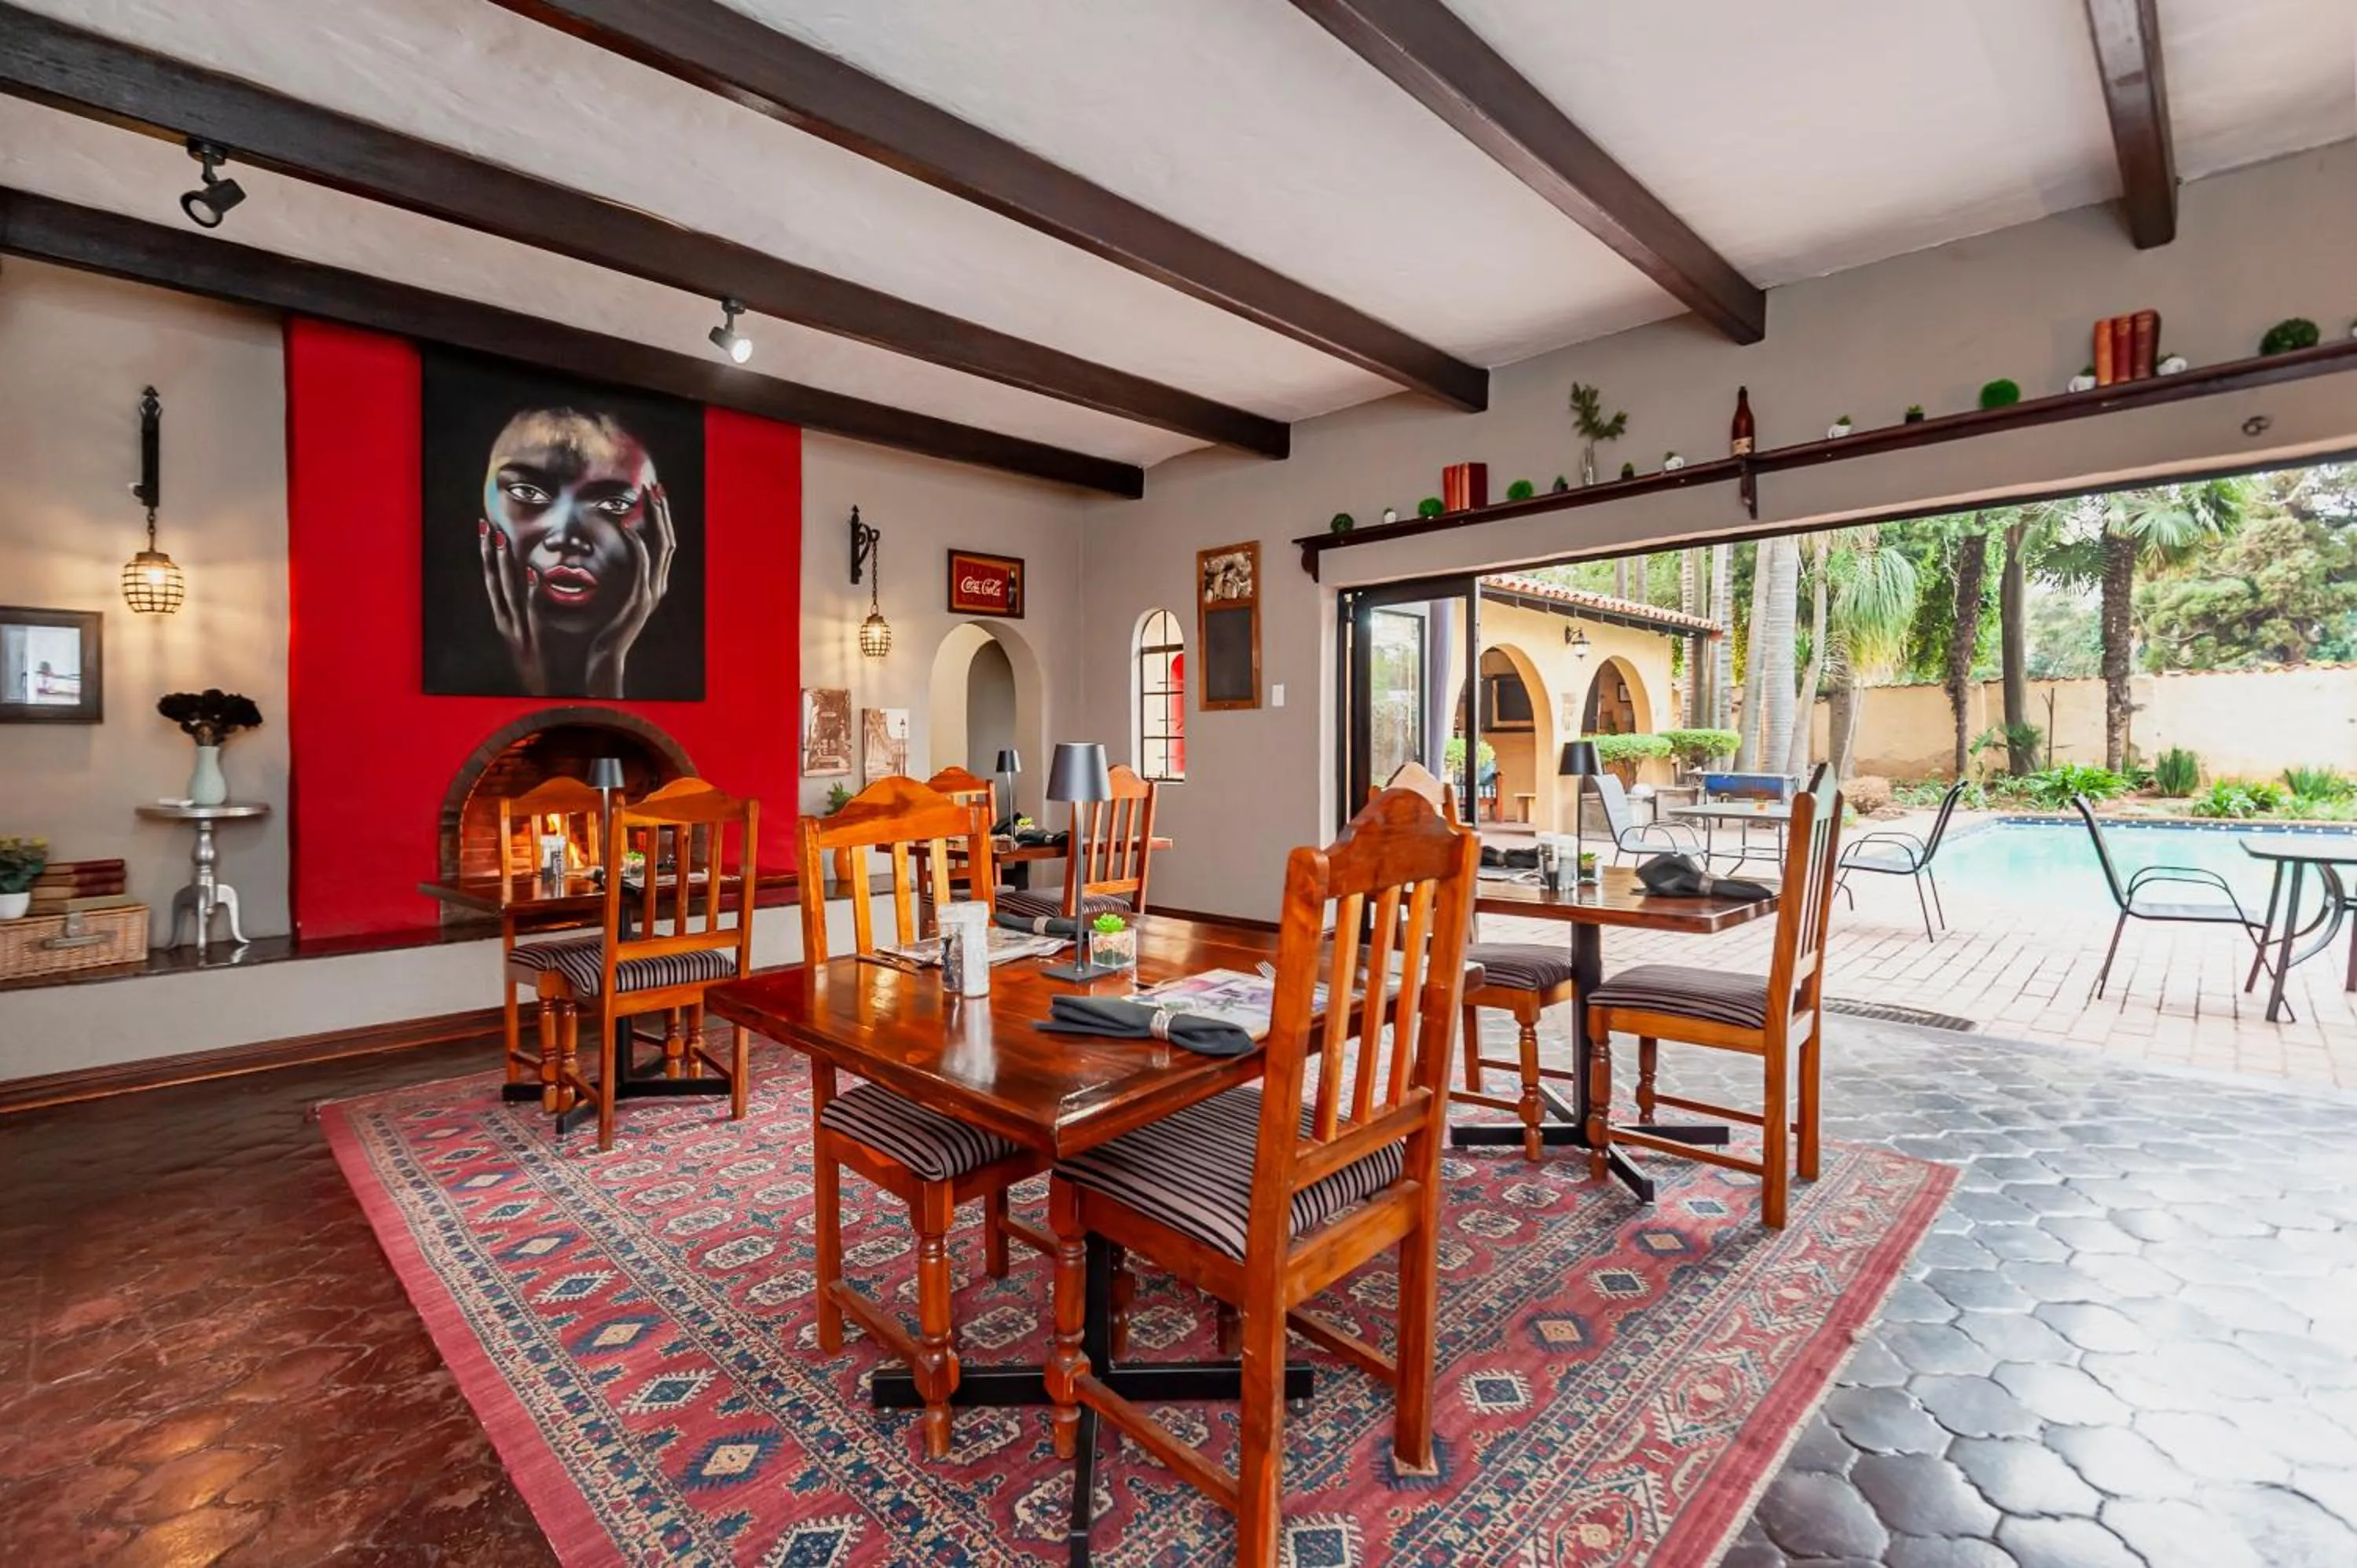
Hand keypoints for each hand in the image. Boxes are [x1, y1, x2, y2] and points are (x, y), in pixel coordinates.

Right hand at [478, 519, 546, 694]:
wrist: (547, 700)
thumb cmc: (543, 670)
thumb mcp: (529, 640)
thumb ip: (529, 616)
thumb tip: (533, 589)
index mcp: (506, 621)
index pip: (493, 581)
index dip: (488, 556)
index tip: (485, 529)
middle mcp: (507, 623)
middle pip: (495, 582)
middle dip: (490, 553)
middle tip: (488, 523)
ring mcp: (519, 630)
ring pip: (508, 591)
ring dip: (505, 564)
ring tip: (503, 538)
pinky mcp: (535, 639)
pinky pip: (532, 612)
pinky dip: (530, 592)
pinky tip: (531, 575)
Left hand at [584, 481, 675, 697]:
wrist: (606, 654)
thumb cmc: (604, 626)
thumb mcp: (615, 596)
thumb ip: (619, 575)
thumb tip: (610, 555)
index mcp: (655, 582)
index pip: (664, 542)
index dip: (662, 518)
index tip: (654, 495)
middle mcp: (659, 584)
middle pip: (667, 539)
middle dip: (662, 511)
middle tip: (654, 486)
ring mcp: (652, 591)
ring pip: (660, 547)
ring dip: (654, 519)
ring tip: (646, 497)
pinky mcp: (639, 598)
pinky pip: (641, 564)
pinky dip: (635, 543)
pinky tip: (625, 527)